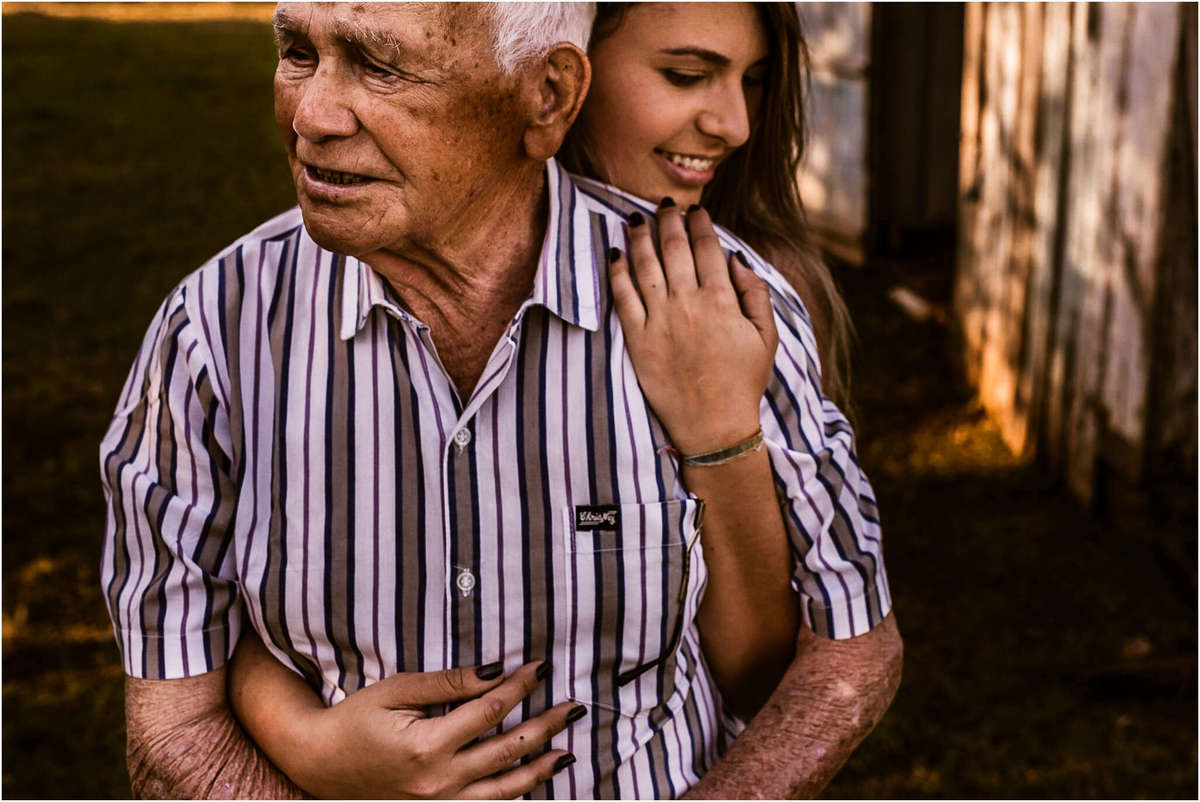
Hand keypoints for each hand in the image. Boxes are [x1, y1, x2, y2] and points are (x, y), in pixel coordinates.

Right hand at [253, 660, 582, 798]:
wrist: (320, 764)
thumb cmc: (356, 720)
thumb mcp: (398, 691)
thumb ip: (449, 684)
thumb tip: (495, 671)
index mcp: (427, 745)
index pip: (489, 711)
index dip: (519, 687)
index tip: (540, 668)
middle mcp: (438, 780)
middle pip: (507, 750)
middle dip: (545, 726)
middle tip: (573, 707)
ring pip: (504, 789)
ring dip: (540, 768)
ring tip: (567, 752)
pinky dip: (513, 794)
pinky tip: (532, 780)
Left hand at [610, 200, 778, 455]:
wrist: (714, 425)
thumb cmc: (743, 382)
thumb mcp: (766, 337)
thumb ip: (754, 293)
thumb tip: (736, 258)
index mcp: (722, 300)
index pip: (707, 248)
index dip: (700, 223)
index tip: (695, 211)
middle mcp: (688, 303)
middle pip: (674, 248)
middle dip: (668, 220)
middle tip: (663, 205)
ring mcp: (660, 320)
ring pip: (644, 265)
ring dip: (639, 236)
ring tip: (635, 219)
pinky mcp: (637, 339)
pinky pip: (622, 296)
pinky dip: (617, 271)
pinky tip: (614, 253)